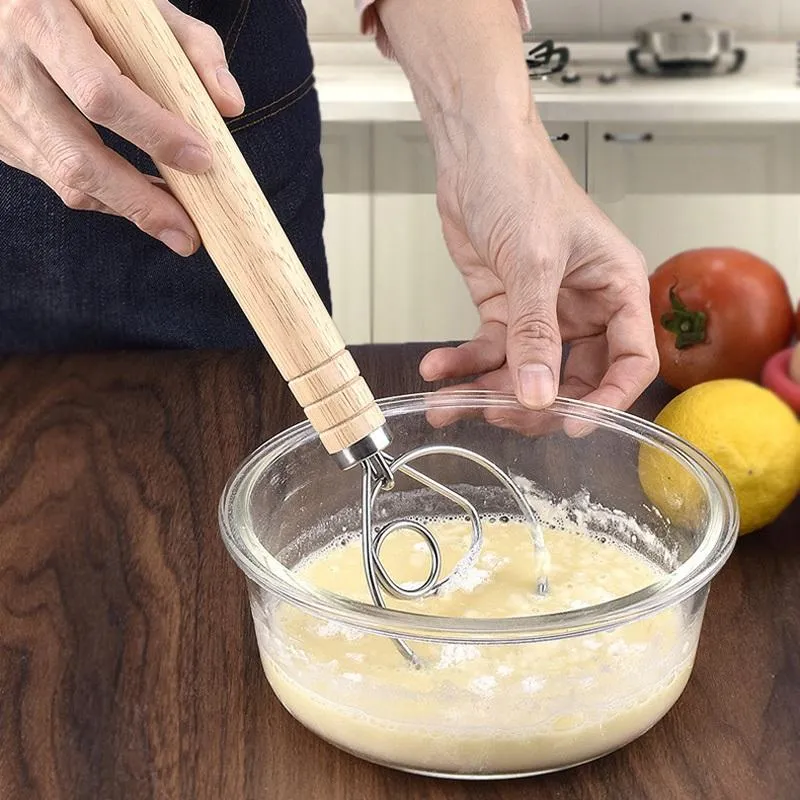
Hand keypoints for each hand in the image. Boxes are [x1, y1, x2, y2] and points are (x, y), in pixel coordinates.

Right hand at [0, 0, 244, 254]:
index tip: (202, 158)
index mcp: (41, 17)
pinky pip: (56, 180)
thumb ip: (190, 44)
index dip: (154, 133)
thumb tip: (230, 105)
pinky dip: (105, 197)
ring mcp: (0, 106)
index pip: (100, 93)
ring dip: (127, 208)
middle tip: (188, 233)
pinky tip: (141, 197)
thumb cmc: (86, 1)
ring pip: (66, 178)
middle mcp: (10, 66)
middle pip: (78, 156)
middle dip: (141, 202)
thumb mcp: (135, 4)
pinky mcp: (1, 134)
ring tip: (175, 224)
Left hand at [420, 121, 658, 428]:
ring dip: (485, 393)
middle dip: (532, 404)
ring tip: (448, 404)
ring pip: (523, 372)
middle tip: (496, 415)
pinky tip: (437, 370)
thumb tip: (538, 395)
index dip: (607, 400)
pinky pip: (487, 352)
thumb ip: (535, 332)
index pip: (629, 361)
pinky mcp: (505, 312)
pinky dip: (462, 365)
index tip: (572, 425)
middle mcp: (585, 307)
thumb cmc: (523, 180)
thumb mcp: (533, 259)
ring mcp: (542, 313)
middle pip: (571, 379)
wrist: (474, 152)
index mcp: (617, 289)